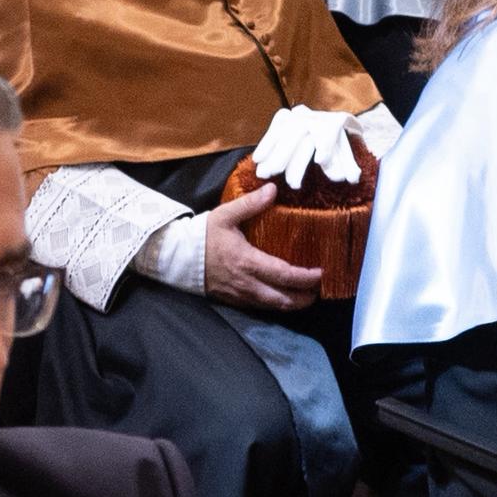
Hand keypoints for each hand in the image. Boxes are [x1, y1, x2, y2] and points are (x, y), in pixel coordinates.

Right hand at [196, 183, 321, 308]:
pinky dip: (277, 304)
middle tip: (319, 288)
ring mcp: (241, 296)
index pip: (284, 275)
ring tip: (307, 295)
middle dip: (305, 297)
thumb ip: (250, 204)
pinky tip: (284, 296)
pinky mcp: (234, 301)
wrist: (176, 257)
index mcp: (247, 262)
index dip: (306, 278)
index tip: (321, 273)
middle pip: (284, 300)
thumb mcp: (225, 215)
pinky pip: (261, 308)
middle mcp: (247, 284)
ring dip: (293, 304)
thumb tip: (273, 188)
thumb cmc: (202, 235)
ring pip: (274, 307)